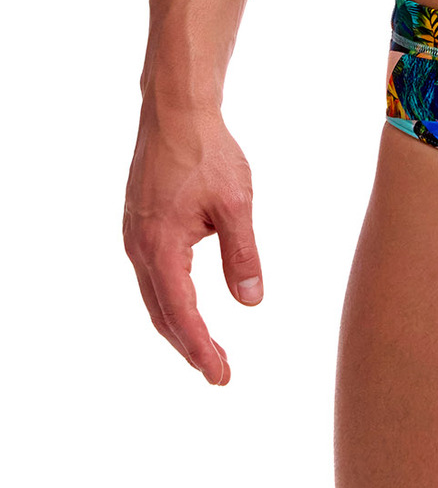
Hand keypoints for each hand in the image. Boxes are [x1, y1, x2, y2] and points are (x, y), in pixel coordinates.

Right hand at [123, 106, 262, 384]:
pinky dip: (169, 298)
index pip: (181, 314)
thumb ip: (243, 254)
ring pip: (154, 295)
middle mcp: (139, 248)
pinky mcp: (139, 224)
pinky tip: (186, 303)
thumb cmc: (208, 152)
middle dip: (190, 346)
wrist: (176, 112)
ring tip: (206, 347)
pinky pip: (152, 274)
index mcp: (160, 248)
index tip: (221, 375)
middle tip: (219, 372)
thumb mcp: (236, 203)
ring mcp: (135, 236)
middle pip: (162, 313)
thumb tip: (252, 301)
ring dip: (178, 324)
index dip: (201, 348)